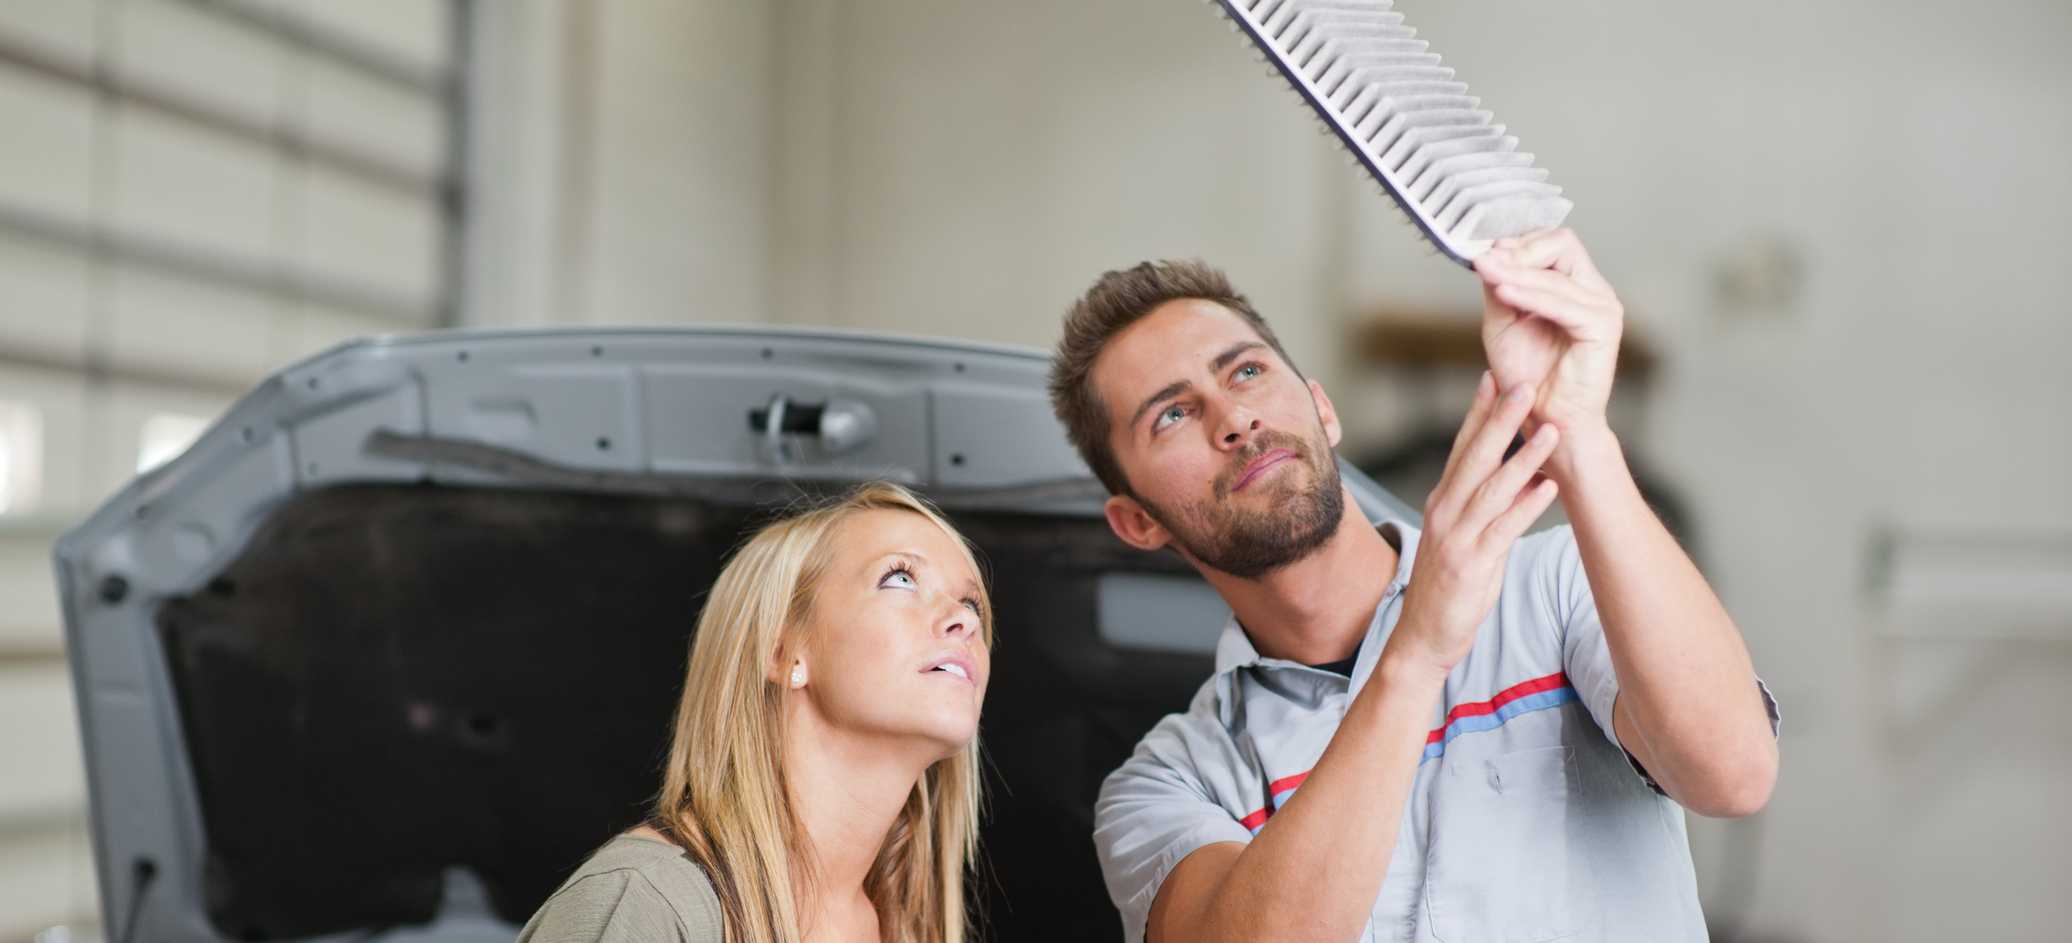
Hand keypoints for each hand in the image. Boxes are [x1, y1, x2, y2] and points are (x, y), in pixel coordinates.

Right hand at [1387, 374, 1561, 676]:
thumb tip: (1521, 476)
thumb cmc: (1446, 589)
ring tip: (1550, 431)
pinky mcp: (1471, 564)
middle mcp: (1445, 513)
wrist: (1422, 638)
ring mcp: (1456, 538)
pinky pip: (1503, 529)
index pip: (1460, 448)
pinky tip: (1548, 488)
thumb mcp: (1461, 539)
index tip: (1495, 378)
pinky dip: (1526, 507)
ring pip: (1492, 488)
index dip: (1478, 412)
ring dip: (1524, 457)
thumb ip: (1485, 506)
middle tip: (1523, 385)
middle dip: (1500, 419)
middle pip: (1475, 457)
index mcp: (1442, 502)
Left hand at [1474, 227, 1624, 437]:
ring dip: (1515, 271)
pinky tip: (1503, 292)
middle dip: (1519, 250)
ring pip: (1557, 273)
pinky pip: (1563, 303)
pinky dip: (1530, 295)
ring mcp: (1603, 307)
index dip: (1517, 242)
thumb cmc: (1527, 375)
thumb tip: (1491, 254)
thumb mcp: (1503, 322)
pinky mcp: (1603, 327)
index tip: (1483, 251)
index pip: (1552, 241)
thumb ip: (1500, 287)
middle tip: (1484, 260)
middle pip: (1562, 243)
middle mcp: (1593, 290)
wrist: (1545, 419)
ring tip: (1485, 271)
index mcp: (1574, 285)